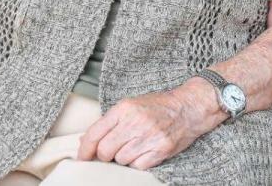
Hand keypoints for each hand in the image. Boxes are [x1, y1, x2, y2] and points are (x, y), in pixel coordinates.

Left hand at [76, 81, 220, 170]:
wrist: (189, 107)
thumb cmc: (159, 106)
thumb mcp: (131, 105)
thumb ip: (109, 122)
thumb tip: (85, 142)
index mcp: (124, 109)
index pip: (94, 134)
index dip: (84, 150)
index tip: (82, 157)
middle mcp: (135, 122)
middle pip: (105, 151)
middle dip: (106, 154)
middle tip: (114, 149)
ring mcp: (148, 137)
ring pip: (121, 160)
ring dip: (124, 157)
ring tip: (135, 146)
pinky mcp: (160, 149)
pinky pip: (137, 166)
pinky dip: (138, 163)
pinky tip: (145, 151)